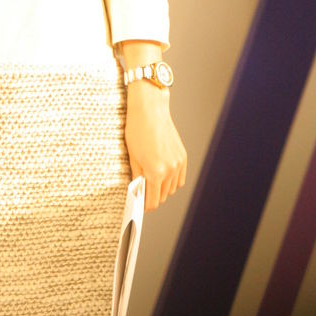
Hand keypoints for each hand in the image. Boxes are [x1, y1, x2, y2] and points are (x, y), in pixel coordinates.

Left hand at [124, 84, 186, 211]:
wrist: (150, 109)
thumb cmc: (137, 129)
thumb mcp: (132, 156)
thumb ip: (138, 177)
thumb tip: (139, 191)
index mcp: (155, 172)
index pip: (152, 201)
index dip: (144, 205)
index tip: (139, 205)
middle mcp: (170, 170)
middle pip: (162, 196)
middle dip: (152, 197)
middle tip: (142, 191)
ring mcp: (178, 163)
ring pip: (172, 188)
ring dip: (162, 189)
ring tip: (151, 180)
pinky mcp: (182, 156)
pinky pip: (179, 178)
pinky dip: (172, 180)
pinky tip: (163, 174)